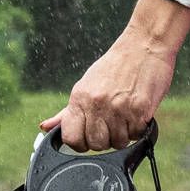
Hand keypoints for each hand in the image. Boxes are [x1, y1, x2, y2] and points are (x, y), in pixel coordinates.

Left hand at [46, 0, 189, 152]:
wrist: (144, 46)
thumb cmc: (115, 66)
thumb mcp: (86, 85)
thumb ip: (67, 111)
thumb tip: (45, 127)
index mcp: (80, 98)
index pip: (71, 138)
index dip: (79, 143)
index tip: (87, 137)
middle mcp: (97, 104)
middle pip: (96, 145)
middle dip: (104, 139)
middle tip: (111, 124)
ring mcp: (119, 108)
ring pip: (118, 143)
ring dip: (123, 135)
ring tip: (125, 115)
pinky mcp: (139, 111)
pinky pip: (135, 135)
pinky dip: (137, 129)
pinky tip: (136, 112)